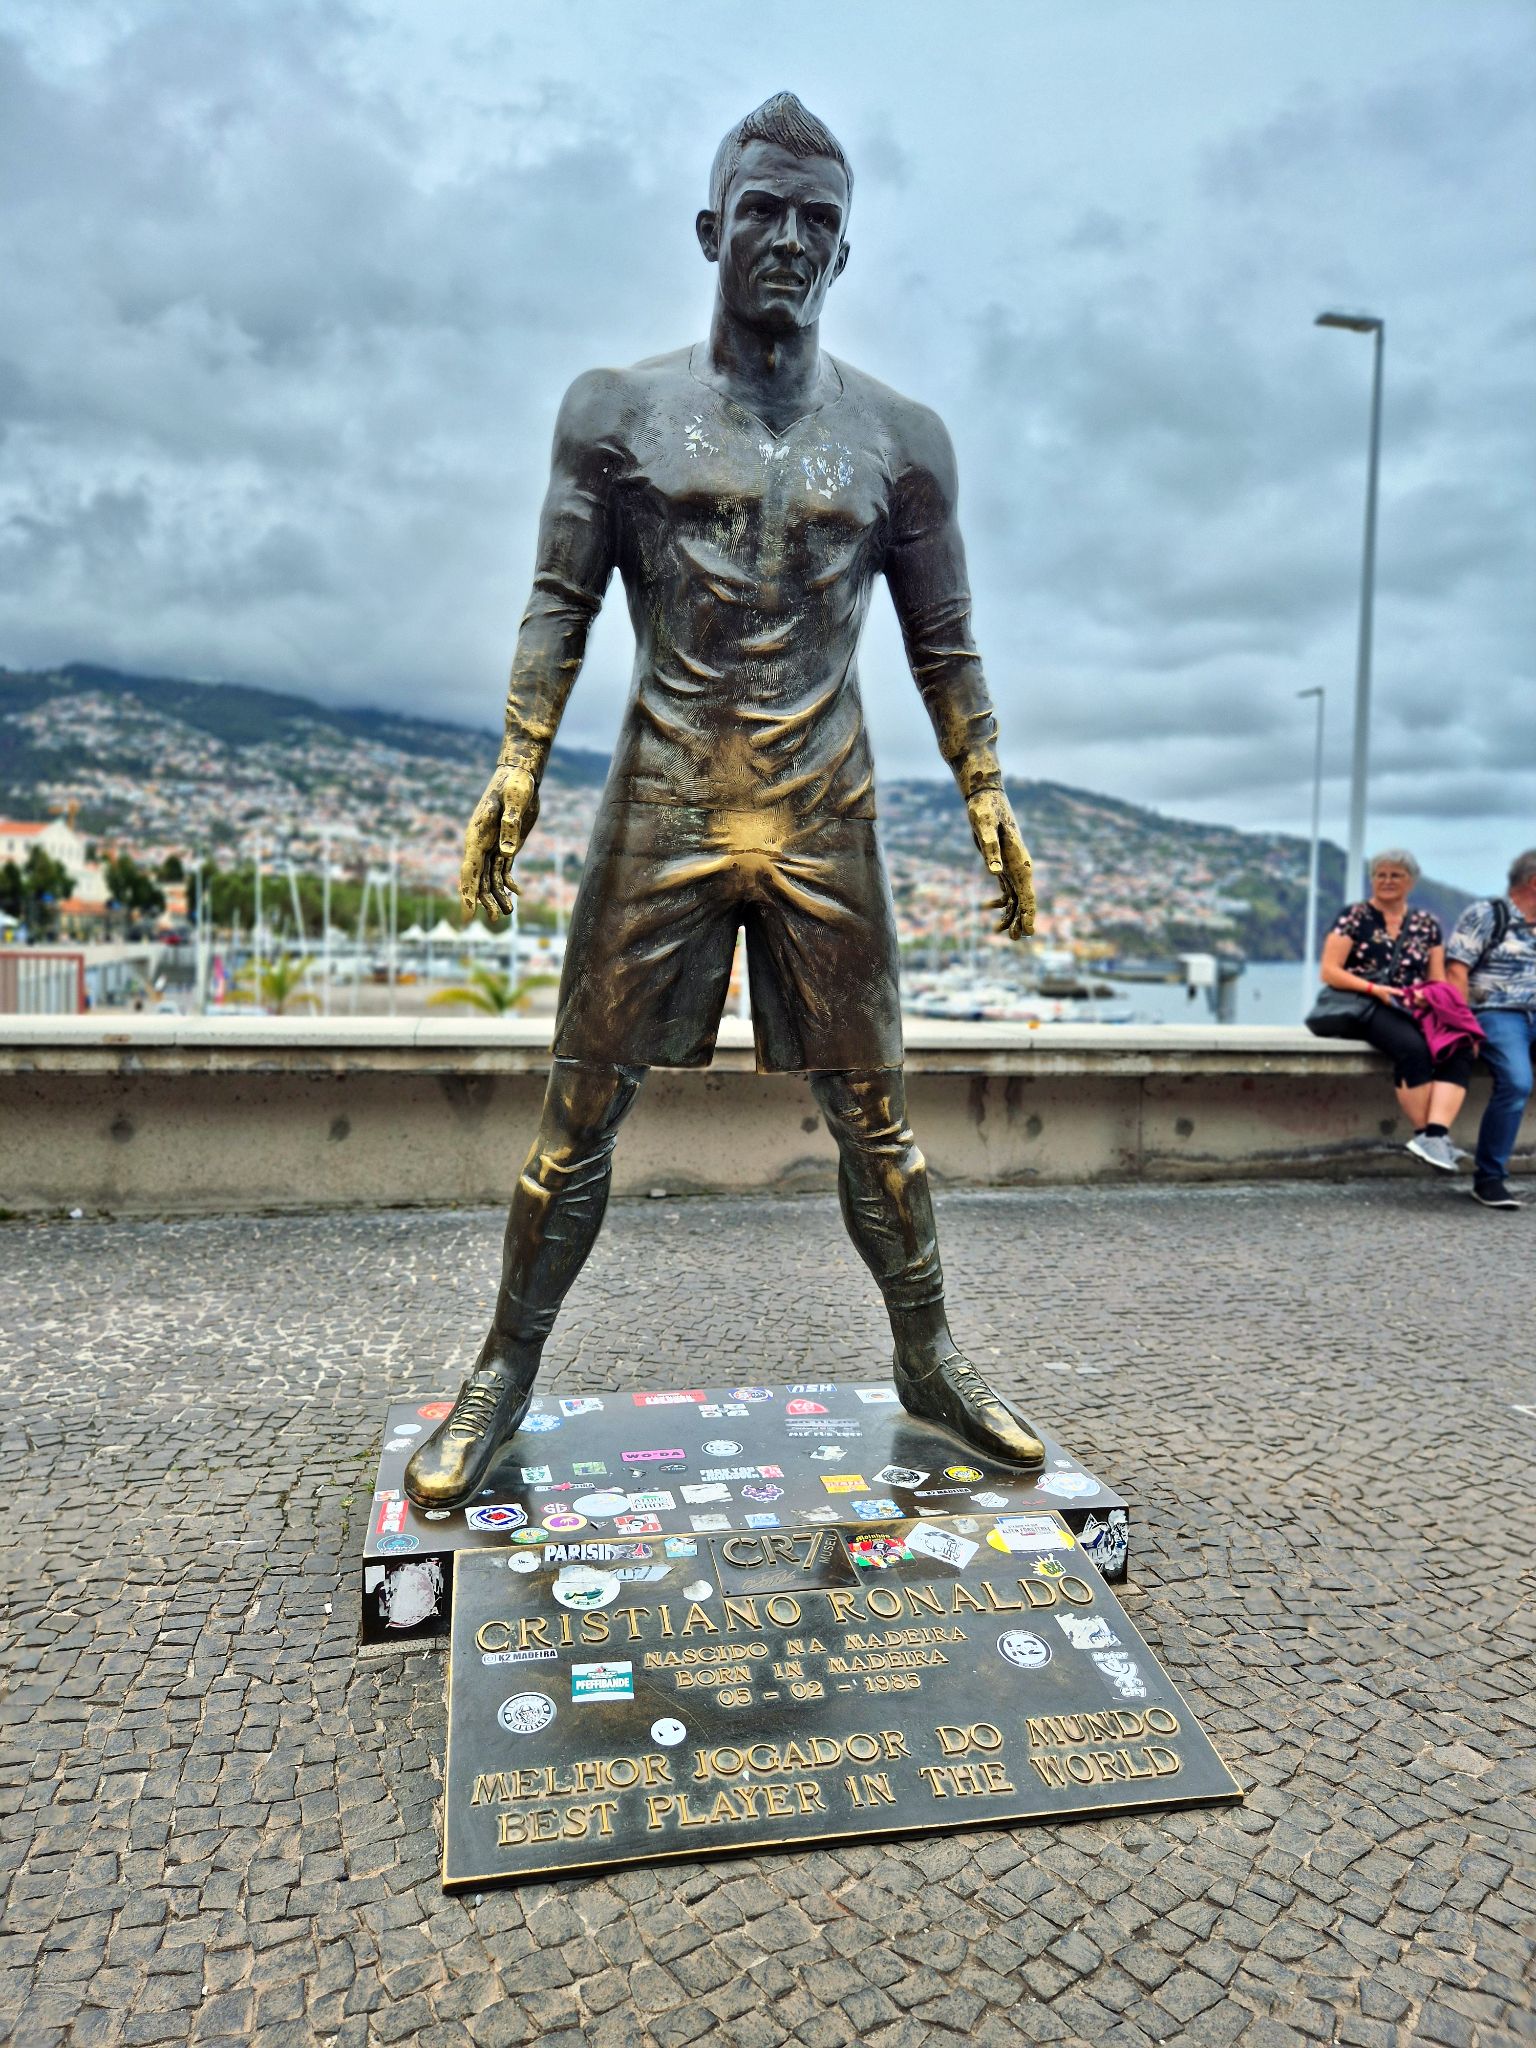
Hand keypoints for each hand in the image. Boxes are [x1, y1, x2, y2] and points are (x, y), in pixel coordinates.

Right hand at [460, 765, 539, 919]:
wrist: (520, 774)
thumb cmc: (515, 783)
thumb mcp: (515, 801)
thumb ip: (511, 825)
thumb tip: (508, 854)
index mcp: (477, 835)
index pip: (470, 869)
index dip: (469, 891)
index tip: (469, 912)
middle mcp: (481, 843)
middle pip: (479, 878)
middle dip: (485, 901)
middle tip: (498, 921)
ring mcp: (493, 845)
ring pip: (491, 877)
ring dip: (498, 895)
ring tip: (509, 914)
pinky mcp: (506, 844)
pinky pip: (503, 869)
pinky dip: (509, 883)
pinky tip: (518, 894)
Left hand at [966, 787, 1035, 940]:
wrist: (985, 797)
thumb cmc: (985, 809)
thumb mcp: (984, 826)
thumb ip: (990, 849)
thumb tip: (994, 873)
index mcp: (1020, 862)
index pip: (1028, 895)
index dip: (1029, 915)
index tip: (1028, 932)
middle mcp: (1020, 867)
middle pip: (1024, 901)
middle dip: (1020, 920)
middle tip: (1013, 939)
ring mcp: (1012, 866)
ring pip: (1016, 898)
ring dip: (1010, 915)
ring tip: (999, 933)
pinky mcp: (1002, 864)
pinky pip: (1005, 889)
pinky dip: (1000, 902)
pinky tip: (988, 908)